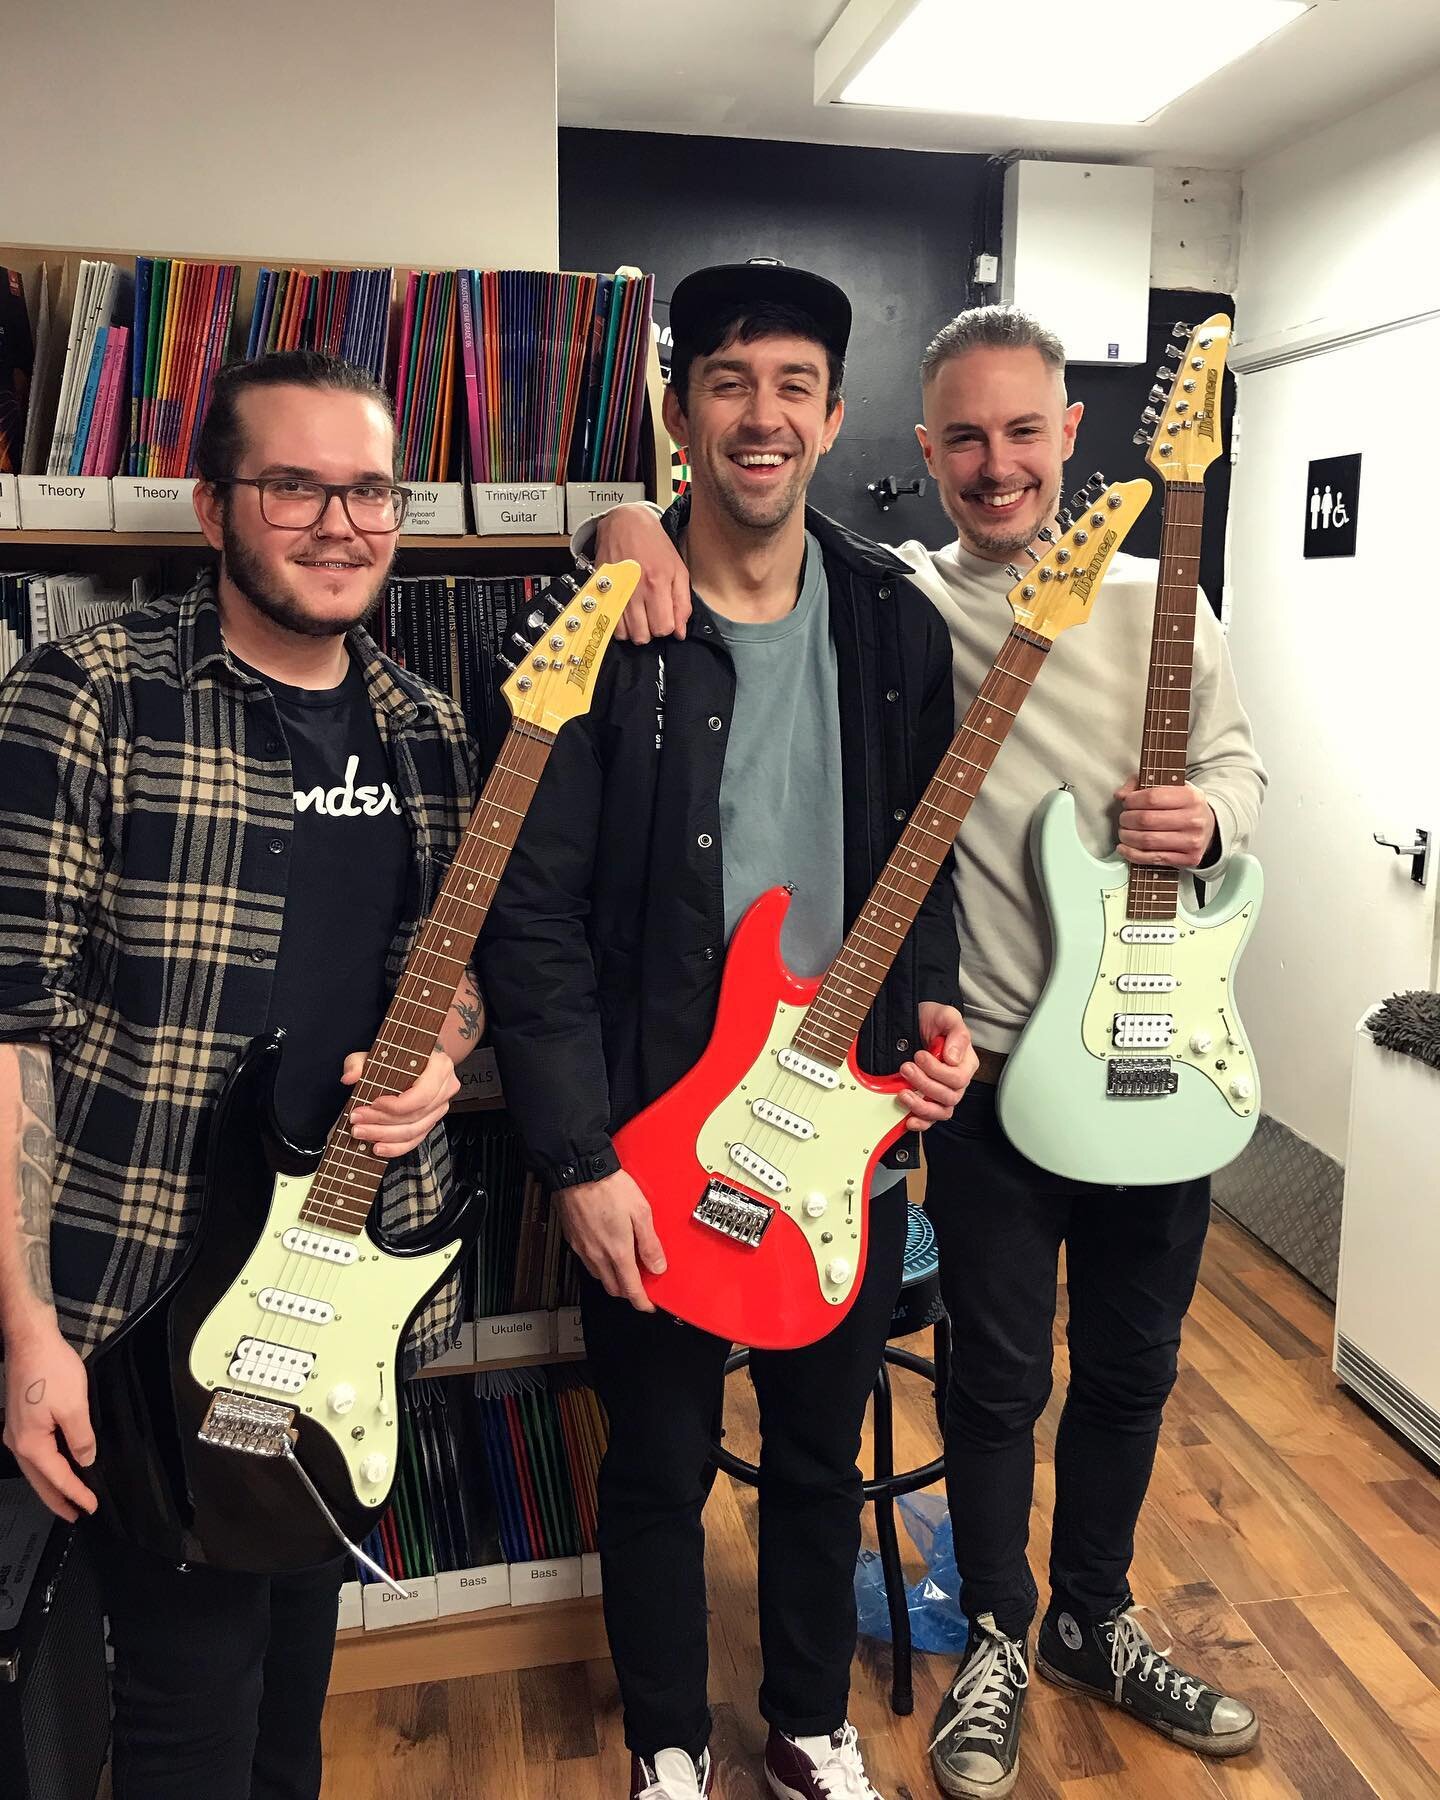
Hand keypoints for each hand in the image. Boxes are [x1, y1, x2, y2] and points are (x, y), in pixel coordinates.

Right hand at [2, 1323, 97, 1520]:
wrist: (30, 1340)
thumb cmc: (49, 1368)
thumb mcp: (74, 1406)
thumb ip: (81, 1438)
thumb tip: (85, 1460)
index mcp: (31, 1444)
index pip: (58, 1478)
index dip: (76, 1495)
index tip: (91, 1508)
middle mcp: (18, 1442)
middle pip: (40, 1481)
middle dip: (58, 1500)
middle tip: (76, 1515)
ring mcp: (16, 1431)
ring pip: (36, 1469)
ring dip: (52, 1484)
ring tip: (68, 1498)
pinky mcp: (21, 1420)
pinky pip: (35, 1452)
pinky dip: (47, 1465)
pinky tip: (58, 1465)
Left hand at [344, 1048, 459, 1156]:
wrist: (416, 1062)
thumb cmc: (399, 1058)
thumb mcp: (376, 1054)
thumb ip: (359, 1063)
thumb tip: (350, 1078)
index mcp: (439, 1067)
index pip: (422, 1094)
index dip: (397, 1105)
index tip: (373, 1104)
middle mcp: (445, 1089)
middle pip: (415, 1115)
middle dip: (382, 1121)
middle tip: (357, 1120)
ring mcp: (440, 1108)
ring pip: (414, 1131)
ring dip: (384, 1135)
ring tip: (361, 1132)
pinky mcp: (432, 1122)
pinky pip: (416, 1140)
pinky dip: (396, 1147)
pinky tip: (378, 1147)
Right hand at [555, 1169, 665, 1310]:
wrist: (579, 1172)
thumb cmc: (608, 1187)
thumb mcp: (641, 1212)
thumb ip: (650, 1243)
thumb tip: (658, 1265)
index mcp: (617, 1251)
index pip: (631, 1289)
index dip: (642, 1302)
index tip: (648, 1305)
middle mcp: (598, 1254)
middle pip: (614, 1288)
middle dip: (628, 1292)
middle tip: (640, 1285)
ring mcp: (583, 1248)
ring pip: (599, 1277)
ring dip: (613, 1278)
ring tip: (625, 1266)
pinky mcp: (573, 1240)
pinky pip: (588, 1262)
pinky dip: (600, 1265)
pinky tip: (607, 1250)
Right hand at [594, 504, 691, 643]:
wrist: (626, 523)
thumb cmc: (654, 545)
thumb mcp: (678, 570)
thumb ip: (682, 603)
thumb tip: (680, 632)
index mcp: (657, 584)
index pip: (664, 629)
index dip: (667, 627)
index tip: (665, 617)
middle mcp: (635, 591)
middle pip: (643, 636)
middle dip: (650, 630)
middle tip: (651, 615)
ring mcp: (616, 592)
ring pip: (625, 634)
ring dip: (634, 629)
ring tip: (638, 613)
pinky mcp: (602, 591)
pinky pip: (610, 623)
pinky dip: (618, 624)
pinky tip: (626, 612)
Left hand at [899, 1003, 976, 1128]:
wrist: (916, 1021)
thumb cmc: (933, 1019)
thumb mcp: (946, 1016)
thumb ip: (956, 1033)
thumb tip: (953, 1058)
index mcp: (966, 1062)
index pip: (958, 1078)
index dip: (937, 1071)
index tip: (919, 1055)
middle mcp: (958, 1081)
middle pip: (949, 1096)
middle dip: (924, 1083)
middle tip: (906, 1067)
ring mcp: (943, 1093)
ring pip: (941, 1111)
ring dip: (921, 1105)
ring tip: (903, 1094)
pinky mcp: (929, 1100)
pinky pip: (930, 1120)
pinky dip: (920, 1123)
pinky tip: (908, 1120)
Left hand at [1116, 778, 1217, 868]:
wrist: (1208, 827)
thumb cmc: (1183, 806)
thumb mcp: (1169, 787)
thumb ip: (1142, 784)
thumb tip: (1120, 795)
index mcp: (1190, 797)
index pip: (1152, 798)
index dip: (1132, 801)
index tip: (1127, 802)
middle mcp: (1194, 819)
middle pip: (1146, 820)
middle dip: (1127, 819)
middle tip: (1124, 818)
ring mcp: (1192, 841)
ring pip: (1147, 840)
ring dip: (1127, 836)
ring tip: (1124, 832)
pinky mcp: (1188, 859)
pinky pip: (1152, 858)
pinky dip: (1132, 854)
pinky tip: (1124, 848)